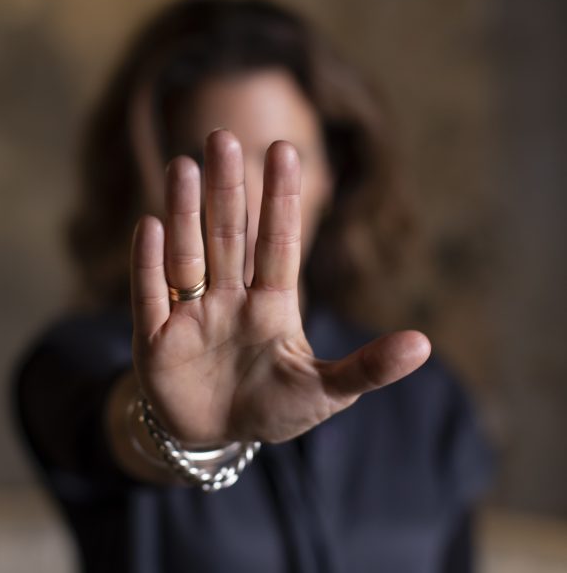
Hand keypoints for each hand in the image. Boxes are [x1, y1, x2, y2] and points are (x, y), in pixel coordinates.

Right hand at [131, 129, 430, 446]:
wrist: (215, 436)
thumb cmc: (275, 405)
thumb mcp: (326, 392)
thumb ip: (368, 368)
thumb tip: (424, 344)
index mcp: (273, 305)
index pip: (279, 245)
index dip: (281, 200)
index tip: (284, 149)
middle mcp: (230, 299)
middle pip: (229, 238)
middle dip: (227, 190)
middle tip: (223, 136)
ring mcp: (191, 316)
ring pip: (188, 256)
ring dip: (184, 213)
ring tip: (183, 165)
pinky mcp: (156, 341)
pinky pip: (150, 296)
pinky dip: (148, 264)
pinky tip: (150, 225)